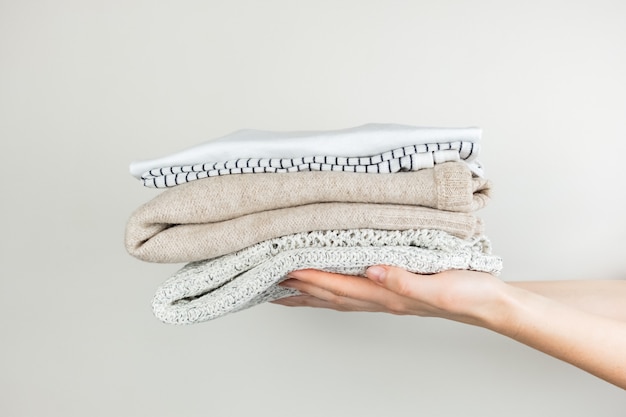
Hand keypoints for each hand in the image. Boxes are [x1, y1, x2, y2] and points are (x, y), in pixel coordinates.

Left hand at [273, 266, 512, 328]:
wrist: (489, 303)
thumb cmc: (469, 294)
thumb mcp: (440, 286)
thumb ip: (405, 280)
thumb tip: (373, 270)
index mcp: (391, 296)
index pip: (341, 287)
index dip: (313, 278)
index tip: (286, 269)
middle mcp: (383, 299)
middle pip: (332, 296)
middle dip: (300, 288)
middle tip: (272, 280)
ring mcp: (387, 297)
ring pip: (340, 297)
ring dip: (311, 293)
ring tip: (286, 288)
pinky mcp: (395, 290)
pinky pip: (354, 292)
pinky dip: (333, 289)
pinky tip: (327, 284)